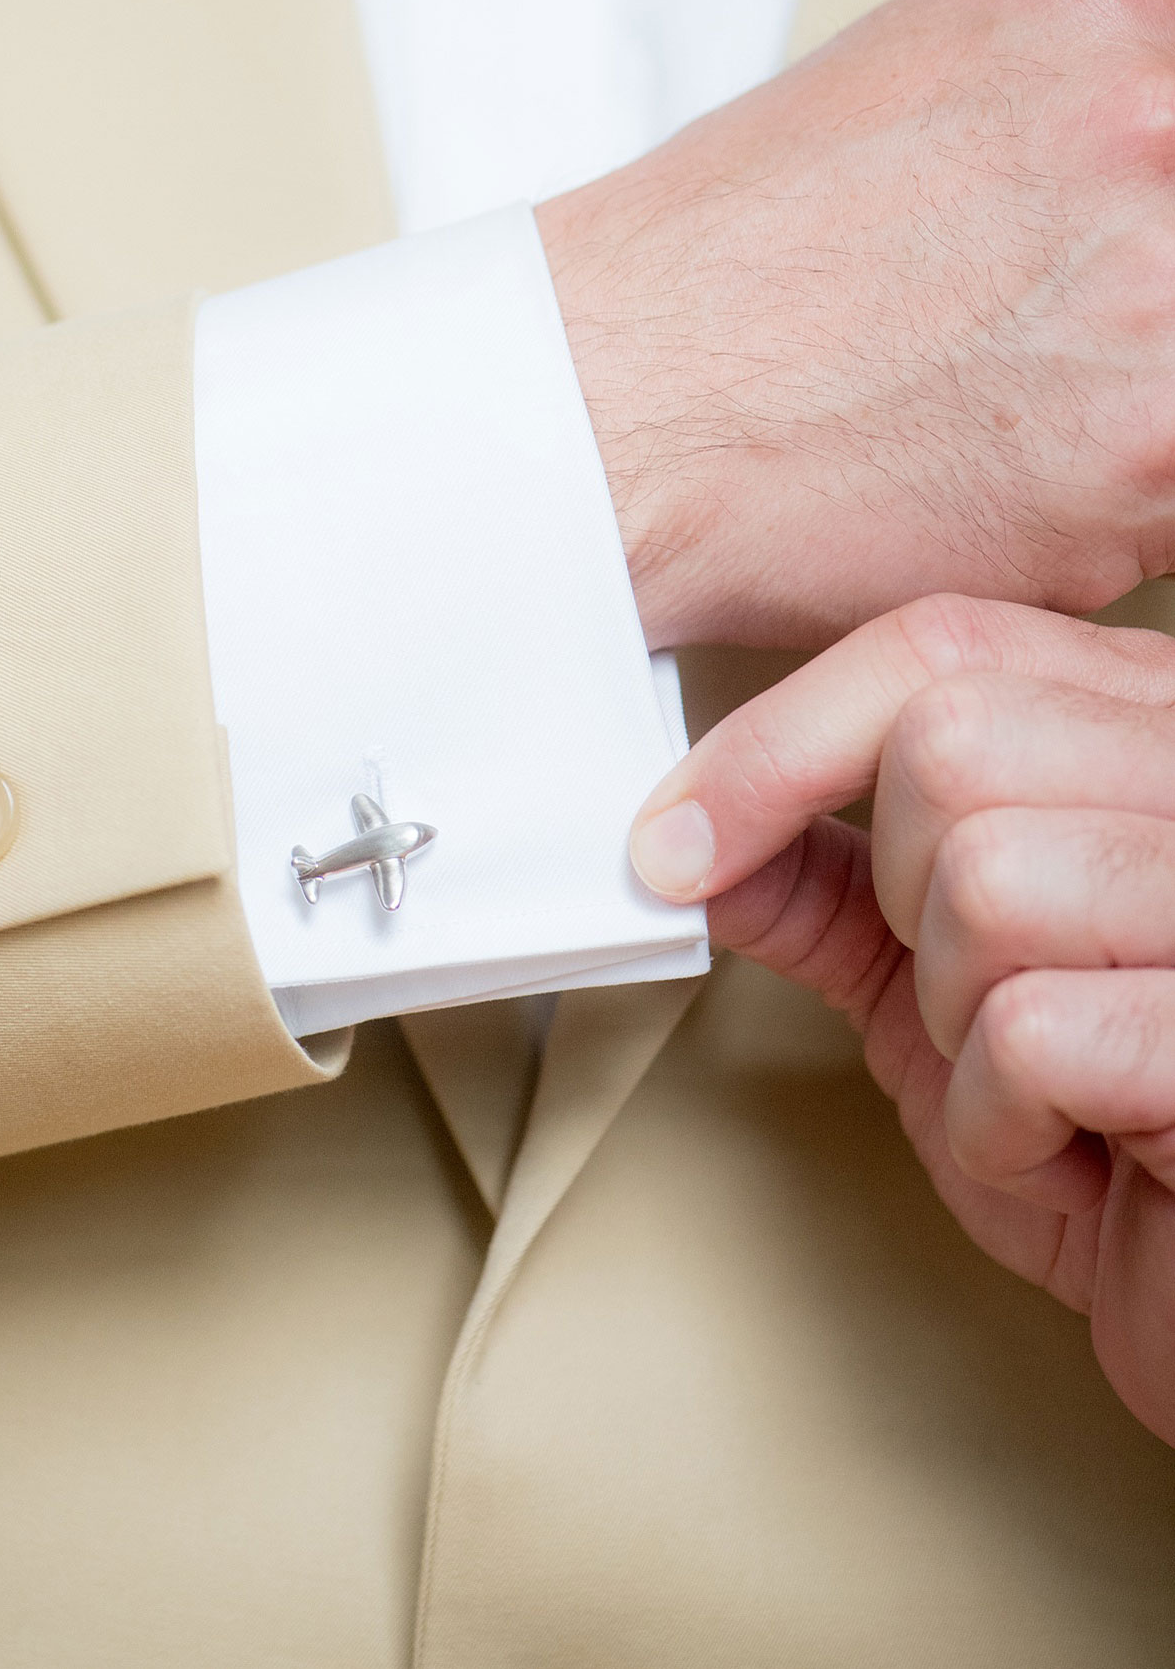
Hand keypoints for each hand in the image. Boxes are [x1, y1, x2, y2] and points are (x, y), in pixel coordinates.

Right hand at [538, 0, 1174, 650]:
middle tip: (1040, 323)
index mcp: (1100, 2)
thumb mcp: (923, 61)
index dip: (1166, 186)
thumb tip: (1169, 143)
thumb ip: (1092, 79)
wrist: (614, 405)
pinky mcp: (1157, 447)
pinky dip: (1115, 498)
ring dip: (1139, 397)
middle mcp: (1151, 120)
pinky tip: (1005, 469)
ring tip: (1019, 403)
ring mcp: (1162, 284)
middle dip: (1147, 290)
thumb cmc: (729, 257)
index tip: (1133, 229)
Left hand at [630, 594, 1174, 1445]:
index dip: (783, 741)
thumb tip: (686, 836)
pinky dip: (1007, 1130)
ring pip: (986, 881)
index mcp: (1151, 729)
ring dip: (958, 1026)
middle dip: (907, 902)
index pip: (946, 646)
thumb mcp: (947, 992)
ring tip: (1045, 1087)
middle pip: (951, 746)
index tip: (678, 842)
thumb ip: (837, 893)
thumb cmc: (1119, 1151)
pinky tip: (1084, 1160)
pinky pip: (1033, 1033)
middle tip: (978, 1002)